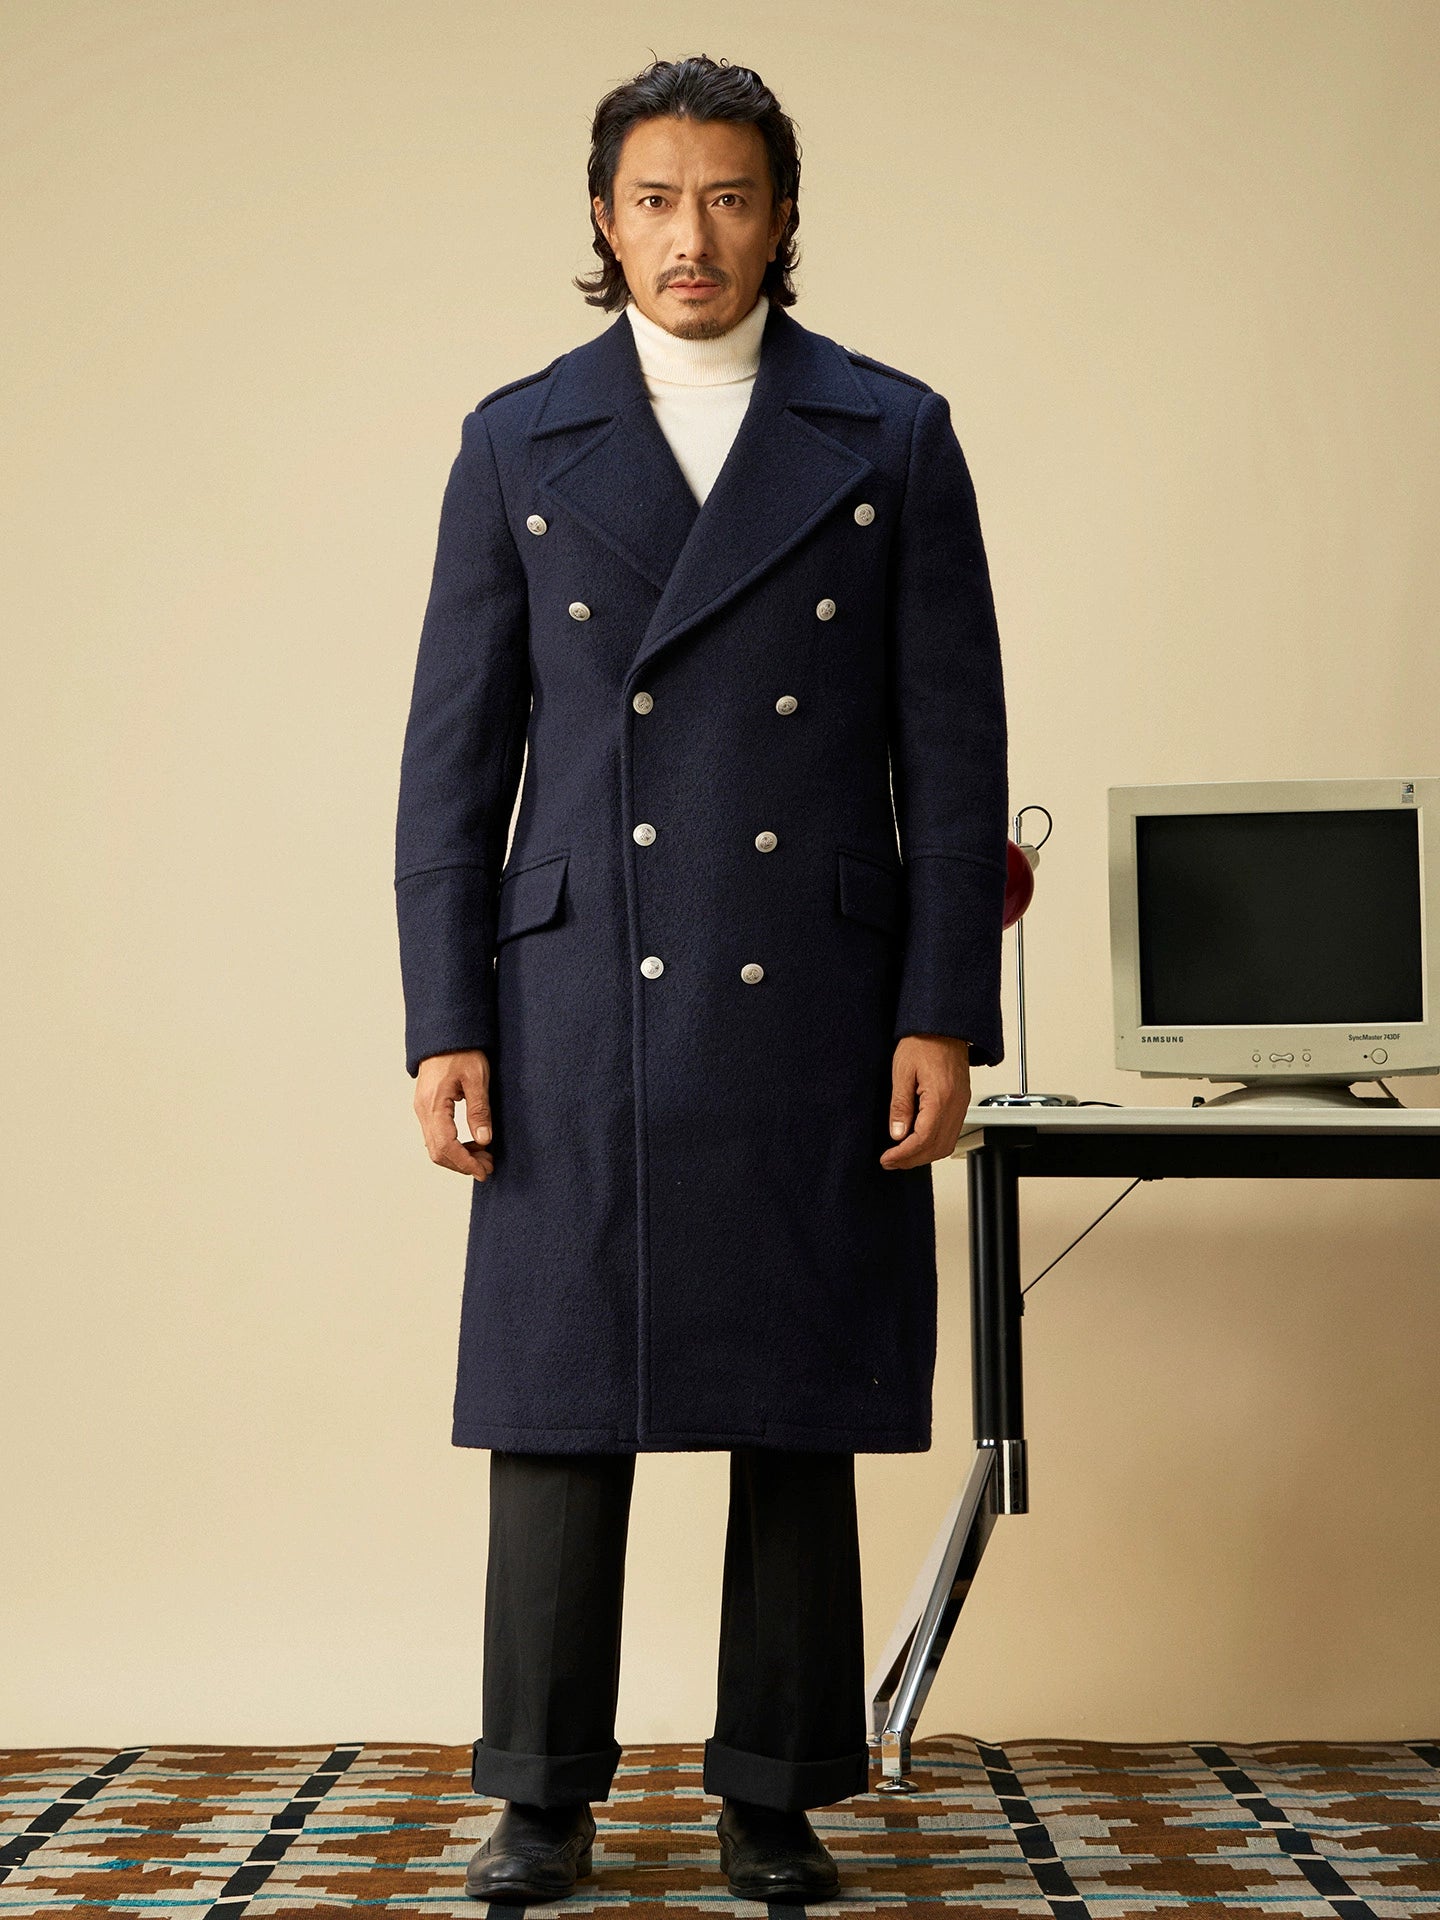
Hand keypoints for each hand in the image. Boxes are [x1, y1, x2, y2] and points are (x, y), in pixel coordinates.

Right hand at [414, 1050, 494, 1178]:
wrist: (445, 1034)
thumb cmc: (462, 1051)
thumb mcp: (477, 1078)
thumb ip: (479, 1110)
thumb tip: (483, 1140)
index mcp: (434, 1104)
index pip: (446, 1146)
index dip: (465, 1163)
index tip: (483, 1171)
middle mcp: (423, 1110)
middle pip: (437, 1152)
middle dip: (463, 1164)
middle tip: (488, 1167)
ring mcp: (422, 1109)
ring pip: (435, 1146)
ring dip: (459, 1156)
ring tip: (484, 1156)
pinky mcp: (427, 1107)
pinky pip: (436, 1135)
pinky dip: (453, 1145)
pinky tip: (472, 1143)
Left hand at [880, 1033, 971, 1168]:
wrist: (943, 1025)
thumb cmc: (923, 1041)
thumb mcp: (902, 1071)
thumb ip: (900, 1105)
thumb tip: (897, 1133)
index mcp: (940, 1097)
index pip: (923, 1139)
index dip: (904, 1154)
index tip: (887, 1158)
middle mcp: (956, 1104)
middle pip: (937, 1147)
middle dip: (912, 1160)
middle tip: (891, 1161)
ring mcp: (961, 1104)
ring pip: (947, 1144)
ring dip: (924, 1155)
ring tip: (902, 1155)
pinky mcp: (961, 1101)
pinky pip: (951, 1132)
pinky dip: (934, 1143)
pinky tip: (918, 1141)